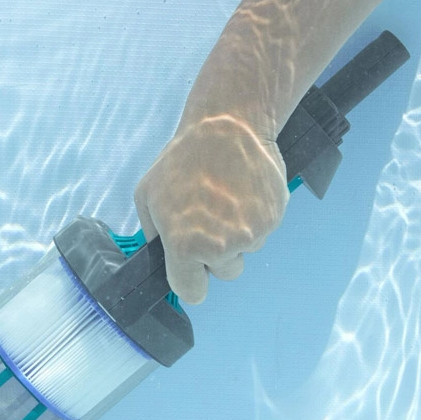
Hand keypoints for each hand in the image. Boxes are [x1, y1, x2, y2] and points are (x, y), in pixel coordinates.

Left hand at [133, 115, 288, 303]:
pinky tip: (243, 192)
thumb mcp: (148, 196)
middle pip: (224, 273)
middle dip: (217, 256)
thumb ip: (153, 234)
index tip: (192, 268)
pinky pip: (262, 232)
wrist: (227, 127)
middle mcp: (220, 247)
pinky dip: (255, 218)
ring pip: (245, 251)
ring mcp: (250, 234)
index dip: (191, 280)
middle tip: (209, 220)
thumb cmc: (182, 160)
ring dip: (237, 236)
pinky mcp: (273, 220)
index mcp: (184, 246)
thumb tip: (160, 254)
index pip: (191, 292)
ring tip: (227, 199)